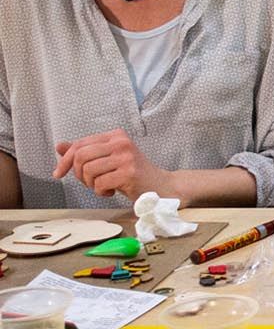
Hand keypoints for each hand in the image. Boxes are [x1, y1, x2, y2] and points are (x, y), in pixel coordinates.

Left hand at [52, 130, 168, 201]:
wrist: (161, 186)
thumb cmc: (132, 174)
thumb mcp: (108, 159)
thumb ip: (86, 152)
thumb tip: (59, 146)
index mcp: (116, 135)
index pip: (80, 144)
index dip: (65, 160)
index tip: (58, 173)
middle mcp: (121, 142)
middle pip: (81, 156)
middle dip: (78, 174)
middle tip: (88, 182)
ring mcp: (126, 157)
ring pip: (88, 171)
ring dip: (90, 184)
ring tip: (103, 186)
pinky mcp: (129, 173)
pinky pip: (99, 184)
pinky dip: (101, 192)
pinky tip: (112, 191)